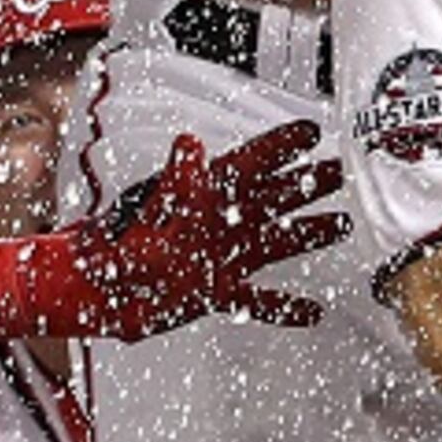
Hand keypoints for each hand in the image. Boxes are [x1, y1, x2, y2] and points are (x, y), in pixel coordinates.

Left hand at [67, 121, 347, 336]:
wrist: (91, 296)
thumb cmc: (110, 251)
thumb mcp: (145, 214)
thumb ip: (174, 184)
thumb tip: (190, 145)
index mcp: (201, 195)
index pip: (250, 162)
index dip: (283, 144)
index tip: (315, 130)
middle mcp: (218, 223)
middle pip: (275, 196)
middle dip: (312, 181)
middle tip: (349, 168)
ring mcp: (221, 258)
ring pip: (277, 241)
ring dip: (310, 233)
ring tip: (343, 224)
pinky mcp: (216, 293)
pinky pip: (260, 300)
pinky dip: (286, 307)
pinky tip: (312, 311)